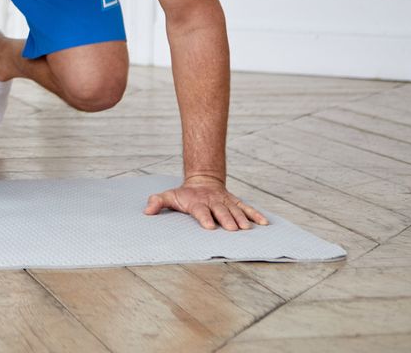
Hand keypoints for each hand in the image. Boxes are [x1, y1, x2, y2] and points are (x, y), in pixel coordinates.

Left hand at [144, 176, 268, 230]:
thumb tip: (146, 211)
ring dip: (241, 219)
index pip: (200, 211)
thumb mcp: (169, 196)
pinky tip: (263, 223)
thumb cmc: (184, 195)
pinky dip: (255, 214)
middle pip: (220, 211)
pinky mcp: (235, 202)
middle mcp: (213, 202)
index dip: (205, 218)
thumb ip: (157, 202)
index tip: (209, 227)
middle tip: (232, 229)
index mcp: (197, 202)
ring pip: (235, 210)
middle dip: (226, 219)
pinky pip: (246, 207)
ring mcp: (225, 202)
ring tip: (247, 229)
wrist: (203, 181)